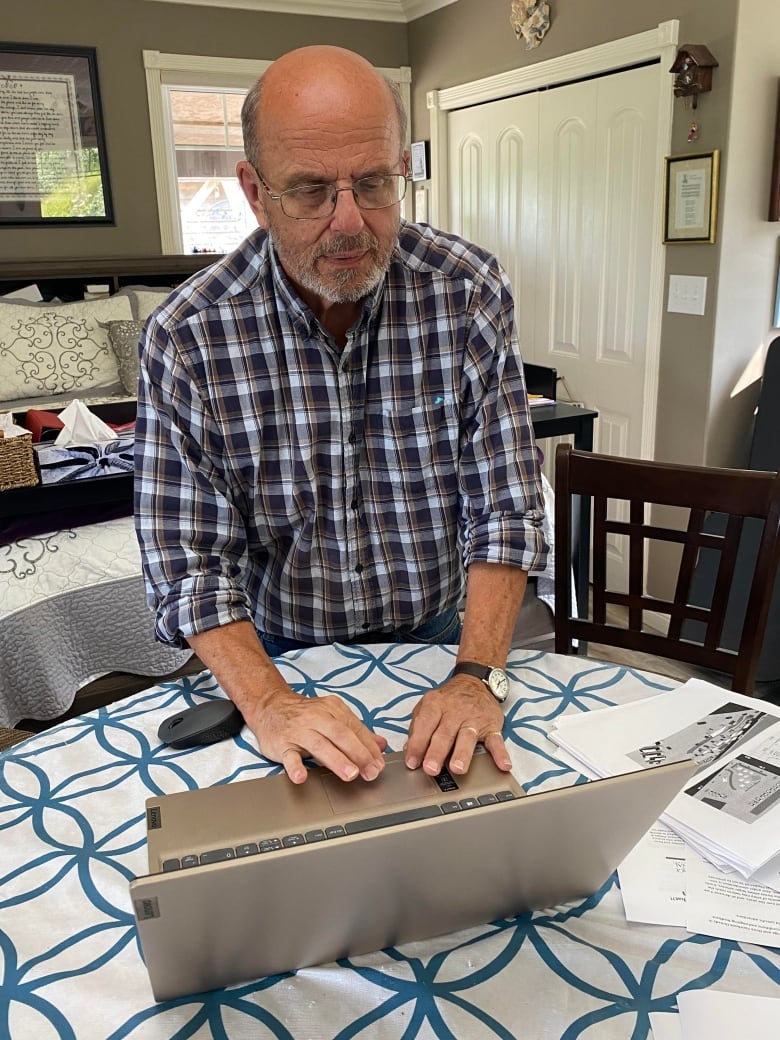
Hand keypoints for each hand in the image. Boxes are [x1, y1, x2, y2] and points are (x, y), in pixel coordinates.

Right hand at [244, 689, 387, 784]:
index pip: (355, 729)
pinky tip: (301, 777)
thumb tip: (381, 745)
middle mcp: (317, 717)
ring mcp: (298, 730)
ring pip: (320, 745)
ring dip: (337, 760)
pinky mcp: (282, 743)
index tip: (379, 765)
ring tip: (350, 775)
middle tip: (371, 772)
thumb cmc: (305, 715)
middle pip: (341, 735)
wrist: (270, 706)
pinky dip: (295, 767)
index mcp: (333, 709)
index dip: (369, 748)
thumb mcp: (332, 716)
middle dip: (359, 754)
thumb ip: (356, 731)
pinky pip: (289, 756)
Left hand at [404, 675, 511, 775]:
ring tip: (458, 768)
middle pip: (444, 733)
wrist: (475, 681)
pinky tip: (503, 765)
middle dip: (437, 752)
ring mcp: (474, 718)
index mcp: (435, 704)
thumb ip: (417, 727)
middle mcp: (455, 711)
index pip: (424, 724)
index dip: (417, 744)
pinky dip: (501, 753)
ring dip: (463, 753)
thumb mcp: (428, 705)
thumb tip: (409, 751)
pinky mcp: (492, 725)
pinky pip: (497, 740)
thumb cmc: (448, 700)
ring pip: (468, 736)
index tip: (412, 763)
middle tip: (430, 769)